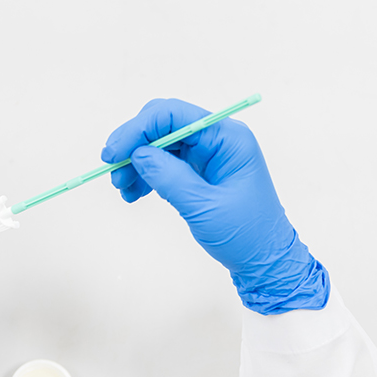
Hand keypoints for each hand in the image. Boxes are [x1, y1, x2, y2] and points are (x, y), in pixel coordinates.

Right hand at [102, 98, 328, 314]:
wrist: (264, 261)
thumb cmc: (247, 235)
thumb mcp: (204, 207)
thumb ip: (170, 177)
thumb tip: (138, 155)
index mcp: (228, 139)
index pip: (174, 115)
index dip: (138, 129)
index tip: (114, 154)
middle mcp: (217, 139)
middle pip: (162, 123)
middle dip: (133, 144)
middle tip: (112, 169)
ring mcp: (207, 154)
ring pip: (159, 143)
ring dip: (135, 162)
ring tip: (122, 188)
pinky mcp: (198, 170)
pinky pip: (163, 161)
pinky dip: (145, 174)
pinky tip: (134, 192)